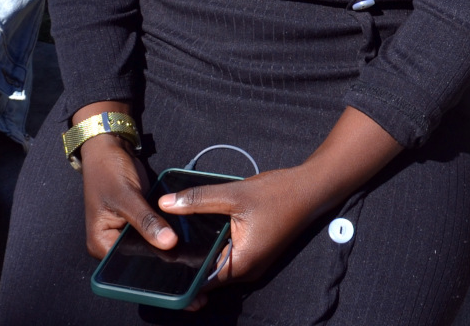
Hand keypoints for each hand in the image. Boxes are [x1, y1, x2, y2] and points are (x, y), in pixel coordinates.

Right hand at [76, 107, 177, 258]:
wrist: (110, 148)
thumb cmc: (108, 170)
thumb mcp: (126, 196)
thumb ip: (146, 221)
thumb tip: (169, 243)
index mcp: (100, 244)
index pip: (129, 265)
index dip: (152, 263)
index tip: (178, 262)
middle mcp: (111, 244)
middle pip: (140, 258)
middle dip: (161, 253)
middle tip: (189, 256)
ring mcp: (125, 234)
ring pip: (149, 245)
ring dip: (165, 243)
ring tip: (190, 248)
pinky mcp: (137, 223)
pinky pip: (153, 232)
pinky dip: (165, 231)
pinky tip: (184, 234)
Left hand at [156, 165, 327, 292]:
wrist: (310, 189)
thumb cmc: (276, 194)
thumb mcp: (233, 194)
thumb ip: (197, 200)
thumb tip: (164, 204)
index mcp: (241, 263)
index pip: (202, 280)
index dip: (180, 273)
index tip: (158, 260)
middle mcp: (246, 270)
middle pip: (208, 274)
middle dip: (186, 261)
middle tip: (160, 245)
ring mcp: (252, 263)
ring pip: (217, 264)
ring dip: (200, 252)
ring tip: (174, 236)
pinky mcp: (254, 252)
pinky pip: (227, 255)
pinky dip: (213, 245)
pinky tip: (198, 229)